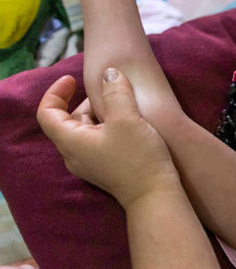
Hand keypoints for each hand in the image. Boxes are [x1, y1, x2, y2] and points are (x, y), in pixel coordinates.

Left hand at [36, 68, 179, 209]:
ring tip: (124, 105)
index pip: (47, 113)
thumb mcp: (127, 118)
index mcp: (71, 141)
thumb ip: (115, 92)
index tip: (73, 79)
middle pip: (68, 120)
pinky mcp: (105, 168)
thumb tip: (109, 74)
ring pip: (86, 130)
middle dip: (85, 101)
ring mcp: (90, 163)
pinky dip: (108, 126)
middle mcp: (74, 154)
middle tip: (109, 90)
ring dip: (100, 113)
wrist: (156, 195)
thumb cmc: (138, 157)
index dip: (55, 92)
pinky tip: (129, 124)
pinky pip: (98, 140)